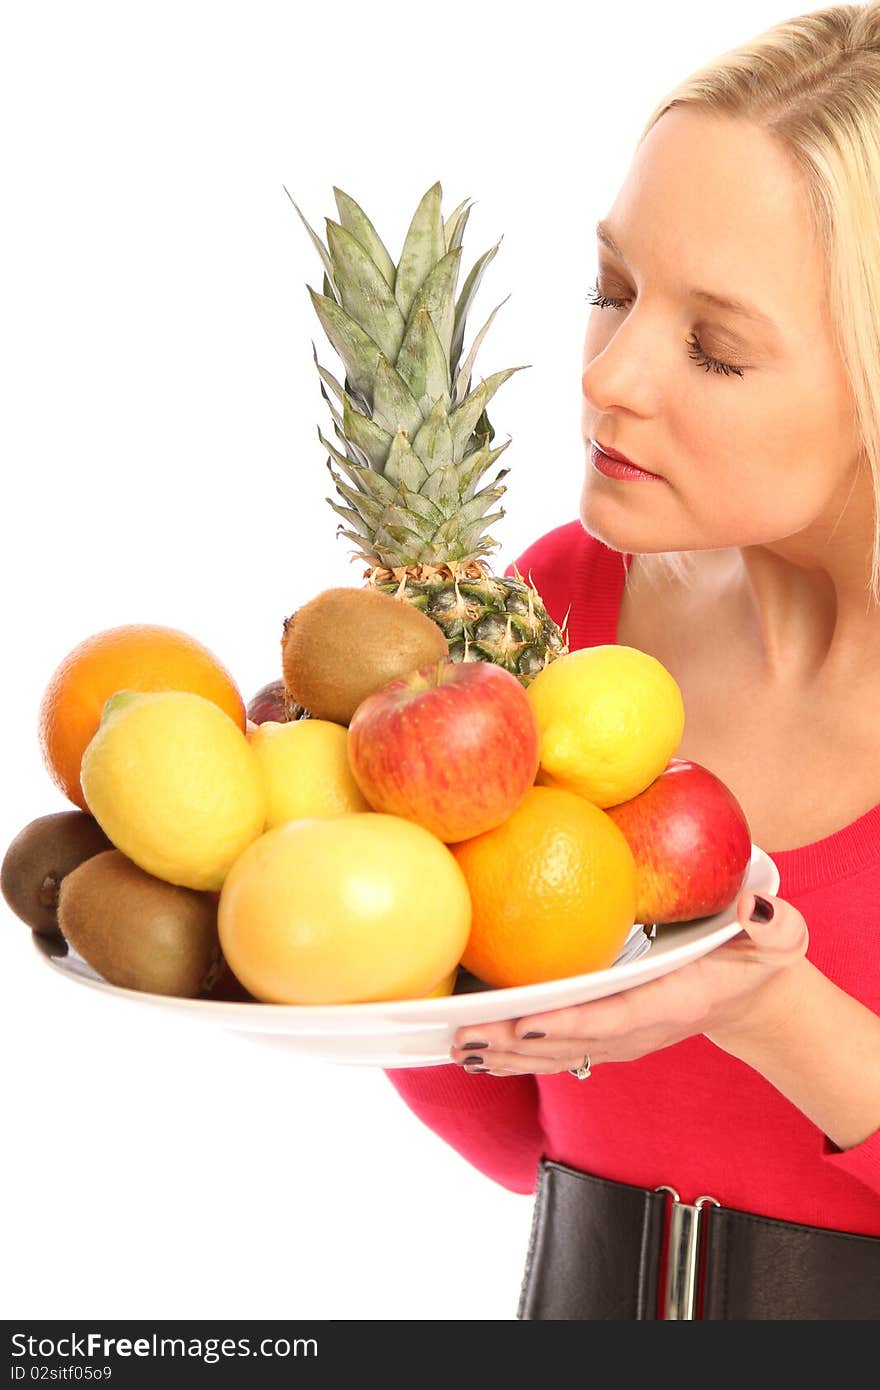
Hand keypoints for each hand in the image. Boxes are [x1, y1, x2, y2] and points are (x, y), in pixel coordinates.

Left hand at [449, 890, 808, 1076]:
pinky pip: (551, 1049)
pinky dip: (512, 1050)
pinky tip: (474, 1045)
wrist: (747, 997)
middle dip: (516, 1043)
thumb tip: (752, 908)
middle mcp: (636, 1030)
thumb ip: (773, 928)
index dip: (574, 1024)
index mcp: (672, 1003)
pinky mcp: (601, 1036)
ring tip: (457, 1043)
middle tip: (466, 1034)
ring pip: (553, 1053)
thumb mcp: (778, 940)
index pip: (618, 1018)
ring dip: (504, 1052)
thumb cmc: (753, 958)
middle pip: (570, 1043)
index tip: (529, 1022)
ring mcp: (616, 1039)